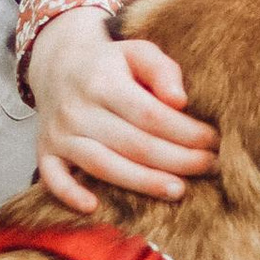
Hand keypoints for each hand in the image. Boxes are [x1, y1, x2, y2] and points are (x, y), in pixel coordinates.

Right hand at [27, 11, 220, 213]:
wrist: (58, 64)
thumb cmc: (110, 63)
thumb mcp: (137, 52)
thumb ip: (162, 70)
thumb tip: (181, 101)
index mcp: (102, 81)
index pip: (150, 115)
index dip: (186, 132)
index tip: (214, 141)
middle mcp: (77, 108)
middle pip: (134, 144)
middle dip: (178, 160)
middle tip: (210, 167)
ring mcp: (59, 133)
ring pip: (103, 165)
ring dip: (143, 183)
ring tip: (179, 190)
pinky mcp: (45, 151)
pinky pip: (53, 177)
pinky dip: (69, 194)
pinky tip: (94, 207)